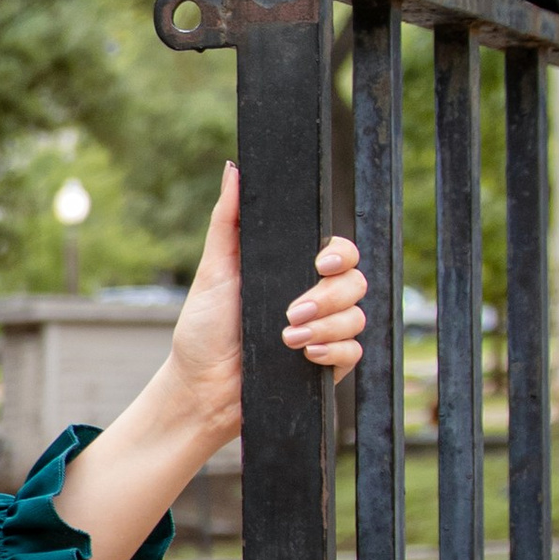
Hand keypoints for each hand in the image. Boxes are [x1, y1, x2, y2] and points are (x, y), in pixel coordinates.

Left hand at [165, 162, 367, 446]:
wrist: (201, 389)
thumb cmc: (203, 330)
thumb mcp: (213, 271)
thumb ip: (228, 220)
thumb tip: (235, 170)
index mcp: (291, 271)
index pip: (337, 251)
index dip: (340, 253)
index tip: (321, 262)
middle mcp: (314, 298)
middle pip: (354, 281)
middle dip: (327, 297)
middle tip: (292, 312)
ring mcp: (324, 332)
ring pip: (356, 316)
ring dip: (326, 327)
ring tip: (288, 338)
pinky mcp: (327, 365)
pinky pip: (353, 352)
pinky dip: (331, 352)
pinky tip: (303, 356)